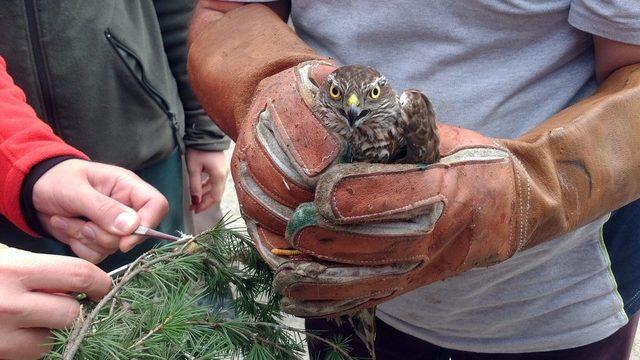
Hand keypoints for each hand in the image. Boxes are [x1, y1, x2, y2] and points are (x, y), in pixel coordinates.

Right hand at [0, 244, 110, 358]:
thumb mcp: (3, 257)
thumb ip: (39, 269)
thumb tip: (83, 283)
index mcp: (15, 270)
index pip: (80, 276)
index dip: (100, 283)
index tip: (102, 288)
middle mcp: (10, 305)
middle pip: (71, 313)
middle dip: (74, 310)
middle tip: (65, 304)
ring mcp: (0, 337)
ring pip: (50, 341)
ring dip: (49, 333)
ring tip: (30, 319)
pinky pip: (29, 357)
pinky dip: (28, 348)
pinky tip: (13, 334)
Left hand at [33, 159, 168, 262]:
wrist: (31, 191)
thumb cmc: (56, 180)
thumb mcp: (76, 190)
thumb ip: (104, 208)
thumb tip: (133, 227)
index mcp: (128, 187)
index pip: (157, 205)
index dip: (148, 224)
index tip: (125, 240)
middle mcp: (125, 208)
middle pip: (133, 235)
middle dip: (102, 234)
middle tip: (82, 221)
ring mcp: (113, 226)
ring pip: (112, 247)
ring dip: (85, 238)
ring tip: (67, 218)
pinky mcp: (98, 240)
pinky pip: (96, 255)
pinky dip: (77, 245)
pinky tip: (66, 227)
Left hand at [186, 149, 227, 212]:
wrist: (204, 134)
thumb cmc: (198, 150)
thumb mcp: (193, 168)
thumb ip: (195, 186)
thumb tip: (195, 201)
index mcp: (219, 176)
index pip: (215, 197)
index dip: (205, 205)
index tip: (195, 210)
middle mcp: (224, 175)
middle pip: (216, 194)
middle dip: (205, 202)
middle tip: (193, 207)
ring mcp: (223, 170)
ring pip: (216, 188)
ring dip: (206, 194)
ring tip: (194, 199)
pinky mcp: (220, 167)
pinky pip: (215, 181)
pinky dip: (208, 187)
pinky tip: (200, 188)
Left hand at [261, 64, 639, 316]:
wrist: (514, 206)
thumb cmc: (475, 163)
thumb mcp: (447, 138)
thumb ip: (403, 136)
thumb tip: (353, 129)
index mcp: (450, 187)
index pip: (399, 195)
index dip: (357, 195)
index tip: (319, 193)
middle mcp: (440, 232)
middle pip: (378, 242)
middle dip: (330, 239)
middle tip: (291, 231)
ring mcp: (429, 263)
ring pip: (373, 277)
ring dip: (327, 280)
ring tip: (286, 276)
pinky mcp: (420, 280)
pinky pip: (377, 296)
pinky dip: (339, 303)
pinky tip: (304, 303)